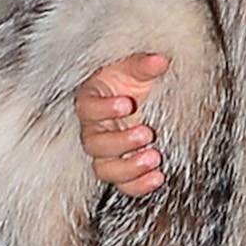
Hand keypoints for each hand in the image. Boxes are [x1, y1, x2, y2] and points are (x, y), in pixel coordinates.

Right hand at [76, 53, 171, 196]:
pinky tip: (157, 177)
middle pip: (93, 144)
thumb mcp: (137, 69)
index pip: (86, 108)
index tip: (126, 104)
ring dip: (129, 167)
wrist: (144, 98)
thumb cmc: (132, 81)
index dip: (103, 109)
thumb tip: (159, 60)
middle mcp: (94, 129)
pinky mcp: (123, 168)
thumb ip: (144, 65)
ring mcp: (107, 152)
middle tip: (146, 133)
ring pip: (104, 169)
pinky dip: (138, 185)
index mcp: (92, 101)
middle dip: (120, 141)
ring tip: (154, 157)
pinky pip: (123, 185)